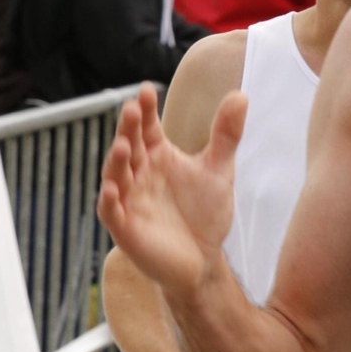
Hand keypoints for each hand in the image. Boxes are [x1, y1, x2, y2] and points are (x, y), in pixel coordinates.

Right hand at [97, 82, 246, 302]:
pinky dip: (109, 201)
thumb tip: (241, 94)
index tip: (147, 90)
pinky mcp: (125, 228)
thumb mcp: (219, 171)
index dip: (146, 109)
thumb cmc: (205, 214)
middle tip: (134, 110)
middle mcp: (138, 174)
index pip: (147, 127)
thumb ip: (226, 135)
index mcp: (156, 156)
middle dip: (129, 129)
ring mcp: (129, 200)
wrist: (204, 261)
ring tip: (124, 146)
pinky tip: (111, 190)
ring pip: (115, 175)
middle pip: (129, 145)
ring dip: (116, 161)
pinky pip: (111, 212)